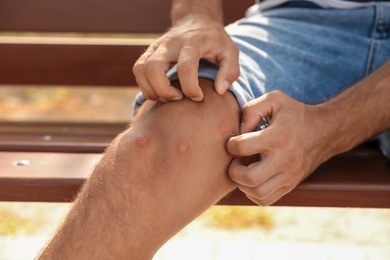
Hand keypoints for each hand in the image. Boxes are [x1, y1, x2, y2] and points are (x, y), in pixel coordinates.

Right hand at [132, 13, 239, 101]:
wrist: (196, 21)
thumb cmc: (214, 40)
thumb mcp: (230, 51)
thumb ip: (230, 71)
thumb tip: (219, 90)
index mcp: (192, 42)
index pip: (185, 66)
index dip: (191, 88)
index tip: (199, 97)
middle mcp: (170, 44)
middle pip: (153, 68)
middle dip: (164, 91)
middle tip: (179, 98)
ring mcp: (156, 47)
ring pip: (140, 70)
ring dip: (151, 90)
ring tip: (169, 97)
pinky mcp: (148, 53)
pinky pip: (137, 71)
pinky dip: (145, 86)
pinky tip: (161, 92)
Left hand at [226, 90, 330, 205]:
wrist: (324, 131)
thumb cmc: (294, 114)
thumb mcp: (275, 100)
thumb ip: (252, 109)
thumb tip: (239, 130)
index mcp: (278, 137)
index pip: (242, 147)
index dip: (230, 144)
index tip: (233, 140)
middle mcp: (284, 159)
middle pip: (250, 178)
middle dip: (233, 171)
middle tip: (235, 160)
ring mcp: (289, 176)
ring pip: (257, 193)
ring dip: (242, 184)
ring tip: (243, 169)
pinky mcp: (290, 185)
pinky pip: (265, 200)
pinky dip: (252, 193)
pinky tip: (252, 178)